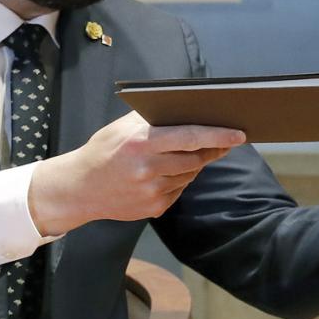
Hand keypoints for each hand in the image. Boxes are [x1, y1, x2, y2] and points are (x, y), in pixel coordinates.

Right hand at [28, 111, 244, 234]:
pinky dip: (179, 180)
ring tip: (182, 156)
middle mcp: (148, 168)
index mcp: (141, 143)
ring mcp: (151, 191)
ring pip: (190, 175)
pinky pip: (179, 190)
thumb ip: (154, 118)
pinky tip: (164, 174)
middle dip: (211, 150)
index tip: (239, 135)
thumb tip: (190, 110)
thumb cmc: (104, 151)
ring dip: (193, 165)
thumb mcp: (123, 127)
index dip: (218, 136)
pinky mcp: (154, 208)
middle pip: (196, 159)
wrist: (79, 189)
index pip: (190, 137)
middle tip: (222, 142)